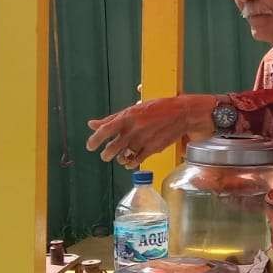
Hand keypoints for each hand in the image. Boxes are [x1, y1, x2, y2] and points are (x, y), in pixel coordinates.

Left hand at [86, 95, 217, 166]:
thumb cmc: (157, 108)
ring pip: (123, 156)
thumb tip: (91, 124)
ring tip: (119, 157)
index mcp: (127, 116)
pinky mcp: (153, 148)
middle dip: (106, 154)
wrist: (182, 113)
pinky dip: (131, 163)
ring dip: (119, 159)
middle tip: (105, 155)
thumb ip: (112, 118)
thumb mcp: (133, 109)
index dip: (94, 140)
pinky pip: (136, 161)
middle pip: (112, 148)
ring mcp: (143, 140)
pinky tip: (130, 161)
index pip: (105, 130)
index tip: (90, 146)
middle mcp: (133, 129)